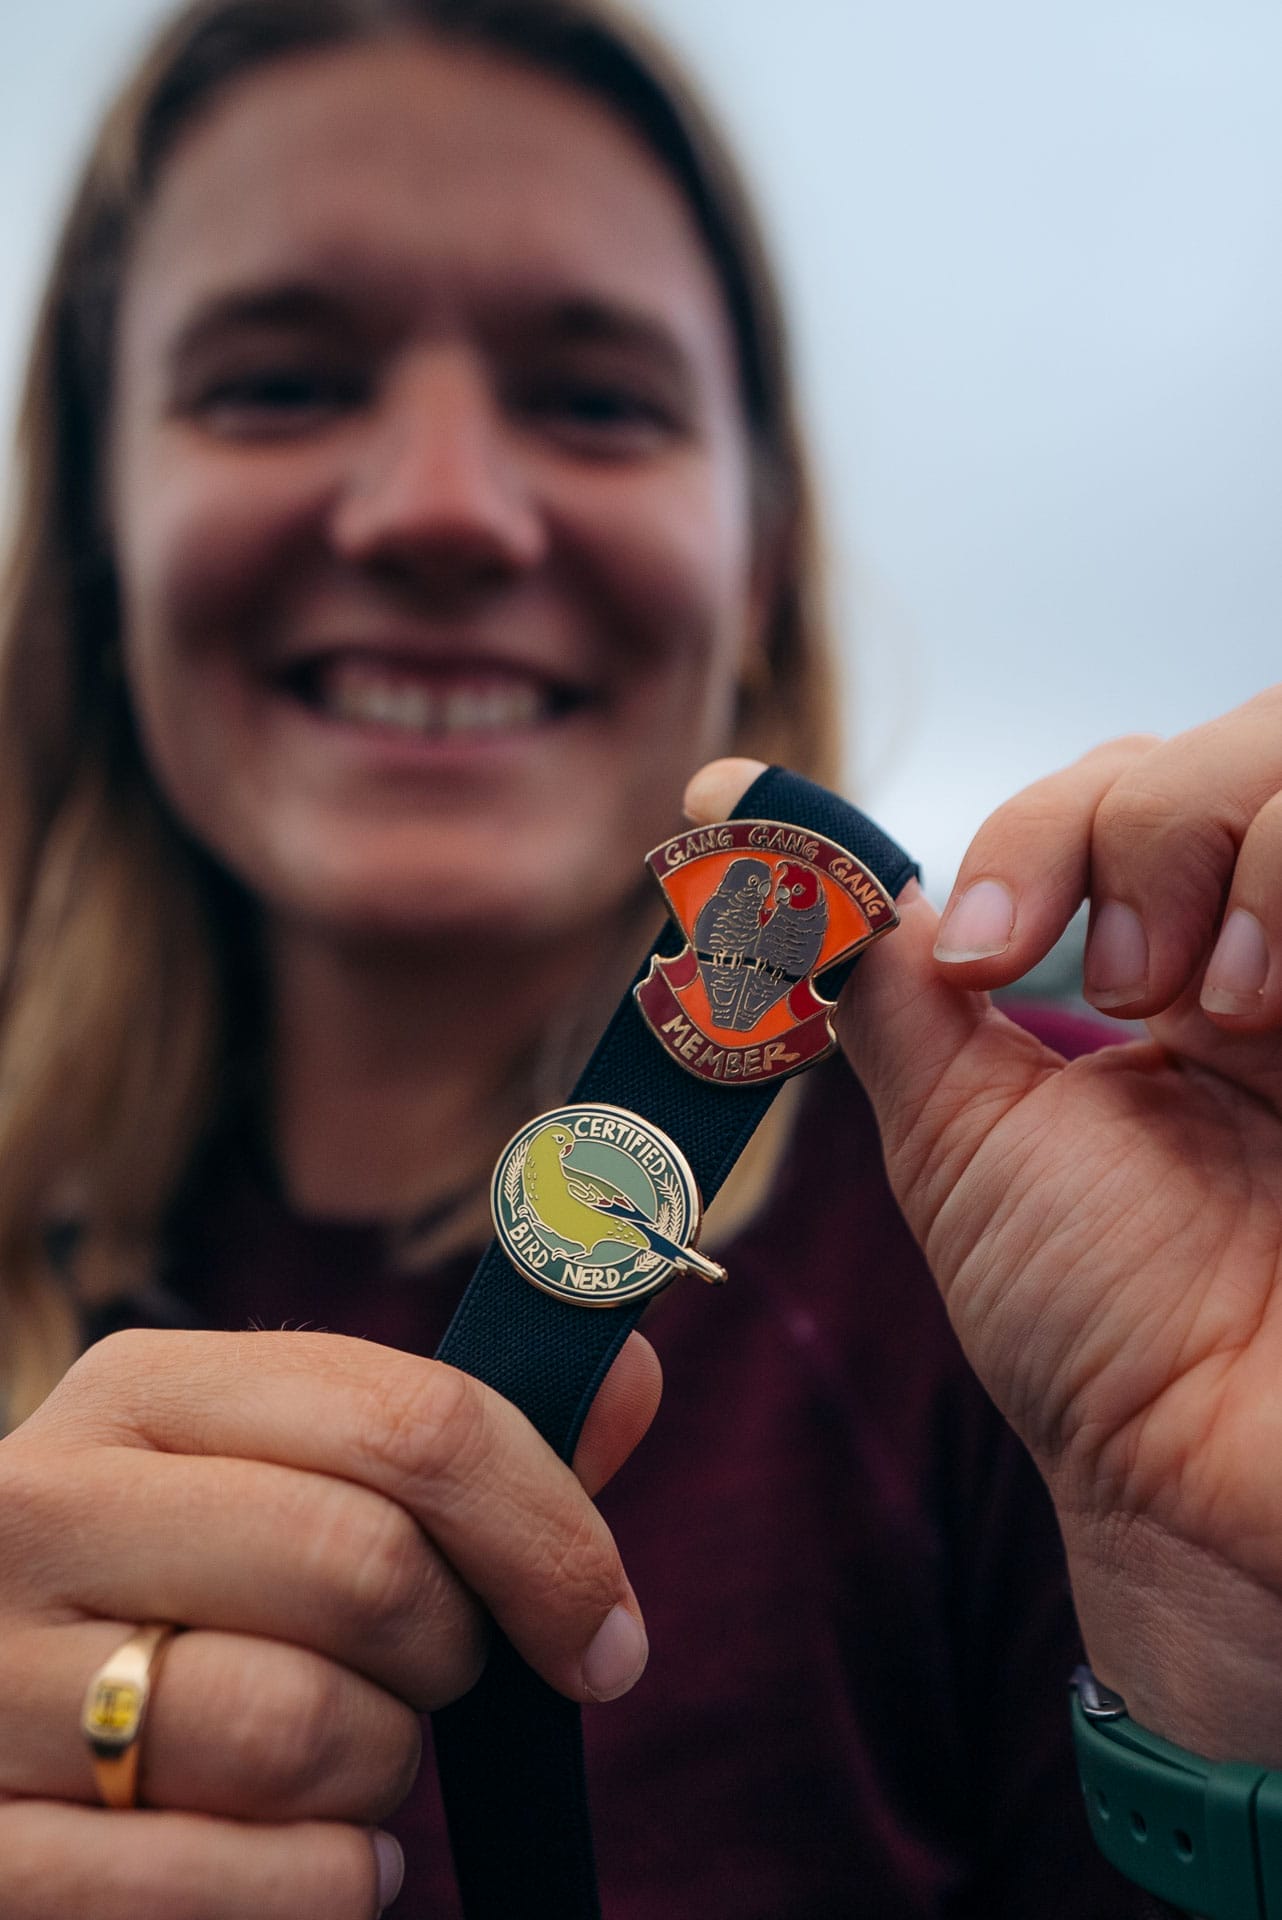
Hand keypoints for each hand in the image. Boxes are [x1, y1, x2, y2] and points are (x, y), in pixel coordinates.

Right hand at [0, 1328, 658, 1916]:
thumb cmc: (185, 1593)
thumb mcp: (287, 1482)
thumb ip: (455, 1448)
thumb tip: (625, 1377)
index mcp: (141, 1390)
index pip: (412, 1419)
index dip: (547, 1531)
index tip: (605, 1633)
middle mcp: (40, 1507)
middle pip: (362, 1567)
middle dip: (449, 1655)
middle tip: (434, 1688)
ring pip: (292, 1727)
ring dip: (379, 1774)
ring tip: (352, 1767)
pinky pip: (219, 1879)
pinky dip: (321, 1886)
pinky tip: (327, 1862)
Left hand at [688, 694, 1281, 1763]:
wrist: (1203, 1472)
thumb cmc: (1093, 1321)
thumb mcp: (957, 1122)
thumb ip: (870, 967)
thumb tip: (729, 811)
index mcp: (1178, 965)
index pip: (1127, 783)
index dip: (1046, 827)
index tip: (987, 951)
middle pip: (1239, 738)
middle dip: (1144, 826)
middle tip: (1122, 984)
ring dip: (1231, 852)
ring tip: (1210, 1011)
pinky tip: (1264, 1013)